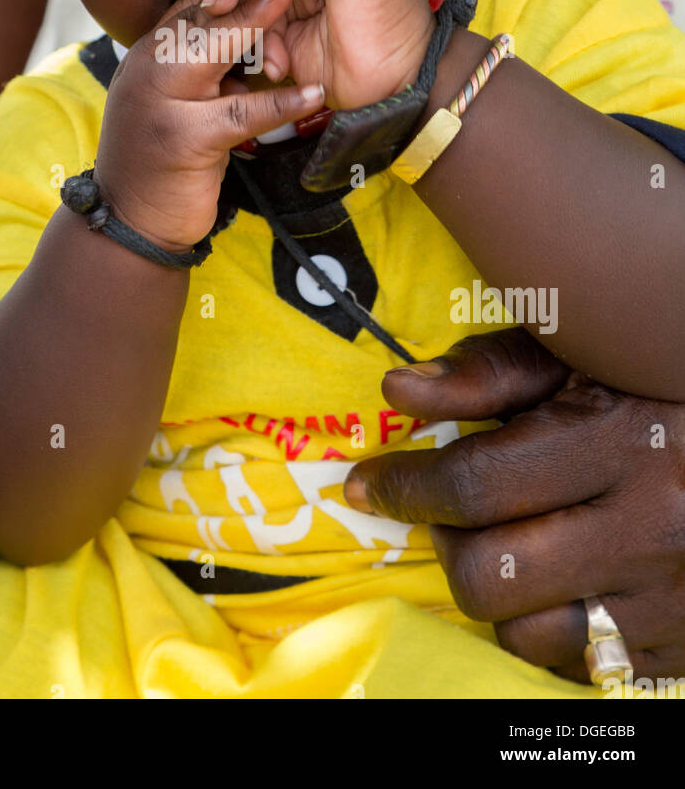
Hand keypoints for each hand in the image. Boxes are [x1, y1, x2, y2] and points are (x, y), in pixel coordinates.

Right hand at [95, 0, 327, 252]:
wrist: (130, 222)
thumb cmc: (161, 160)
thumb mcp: (176, 100)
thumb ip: (200, 66)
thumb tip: (242, 28)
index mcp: (147, 56)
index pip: (190, 4)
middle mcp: (146, 70)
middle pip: (197, 17)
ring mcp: (161, 103)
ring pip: (210, 51)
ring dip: (254, 22)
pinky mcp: (183, 140)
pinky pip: (238, 115)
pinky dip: (279, 103)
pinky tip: (314, 93)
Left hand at [344, 328, 684, 681]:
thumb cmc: (647, 385)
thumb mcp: (574, 356)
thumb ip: (488, 372)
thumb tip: (399, 393)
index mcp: (622, 442)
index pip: (476, 486)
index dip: (404, 486)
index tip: (368, 482)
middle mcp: (651, 527)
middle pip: (491, 574)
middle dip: (446, 541)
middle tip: (445, 511)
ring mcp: (670, 596)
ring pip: (528, 634)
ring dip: (496, 591)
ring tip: (506, 541)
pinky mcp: (681, 645)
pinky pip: (579, 665)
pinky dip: (549, 625)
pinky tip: (555, 576)